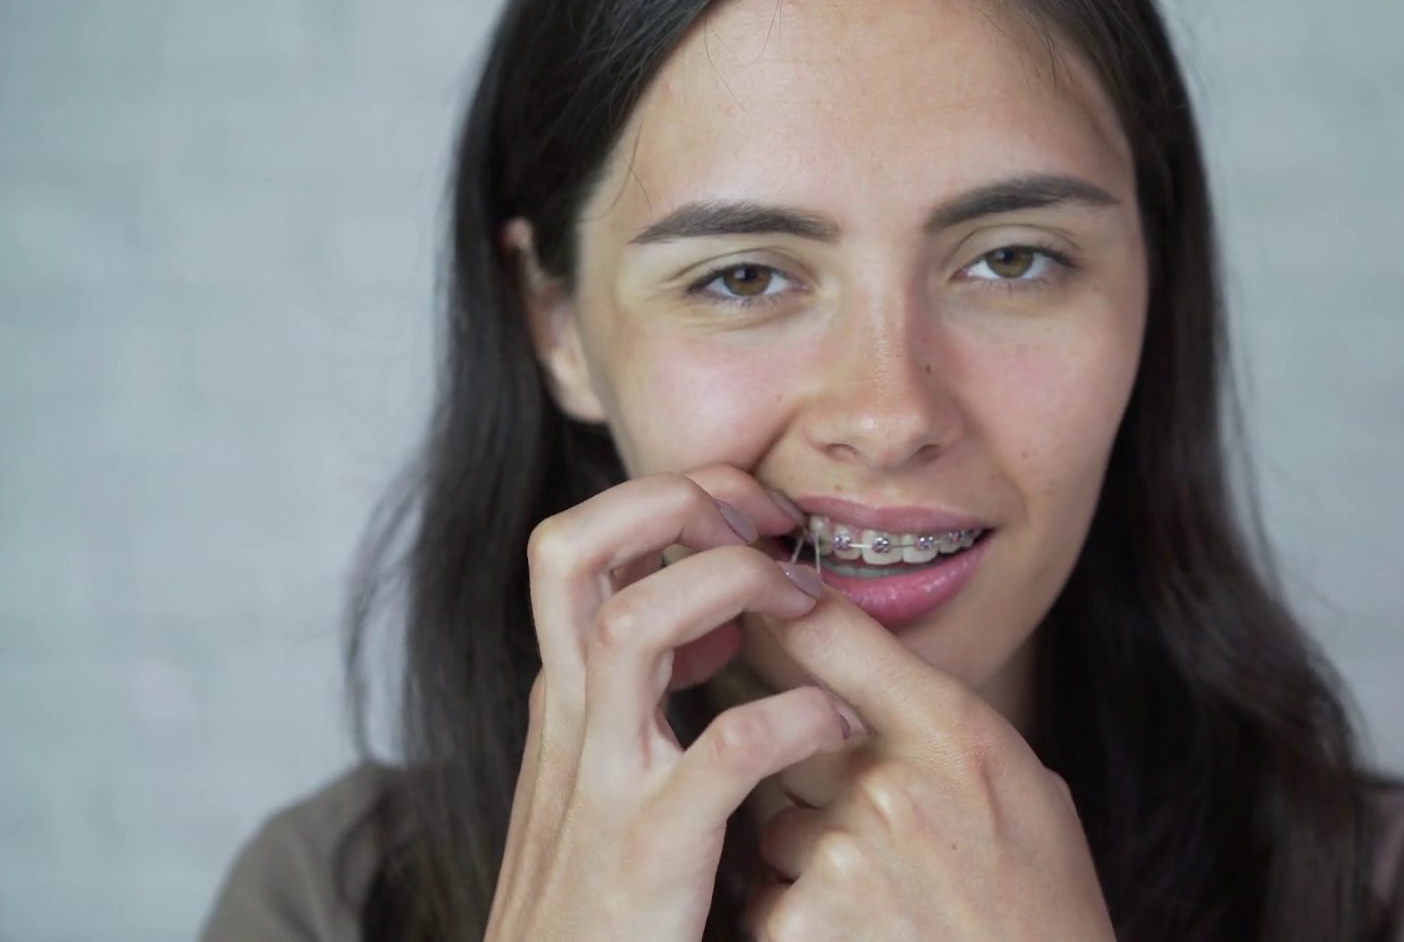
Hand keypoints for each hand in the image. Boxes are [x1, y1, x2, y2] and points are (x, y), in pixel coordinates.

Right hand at [484, 466, 856, 941]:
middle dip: (672, 503)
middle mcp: (570, 721)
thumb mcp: (608, 780)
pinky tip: (836, 725)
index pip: (582, 545)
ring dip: (730, 586)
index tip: (755, 521)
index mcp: (567, 697)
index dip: (668, 501)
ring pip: (633, 624)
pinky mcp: (650, 853)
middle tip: (768, 527)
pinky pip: (725, 752)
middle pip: (570, 550)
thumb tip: (723, 622)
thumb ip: (649, 697)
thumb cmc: (601, 901)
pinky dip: (791, 718)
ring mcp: (602, 784)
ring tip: (807, 604)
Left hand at [742, 587, 1115, 941]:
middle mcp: (887, 782)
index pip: (835, 632)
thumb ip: (946, 727)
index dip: (793, 615)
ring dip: (808, 856)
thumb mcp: (1029, 787)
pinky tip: (861, 936)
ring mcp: (838, 855)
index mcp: (950, 731)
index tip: (774, 607)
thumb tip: (876, 677)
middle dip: (820, 776)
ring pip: (776, 825)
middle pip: (792, 735)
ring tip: (880, 896)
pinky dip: (800, 920)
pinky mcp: (798, 925)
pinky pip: (765, 897)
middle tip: (879, 825)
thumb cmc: (1042, 905)